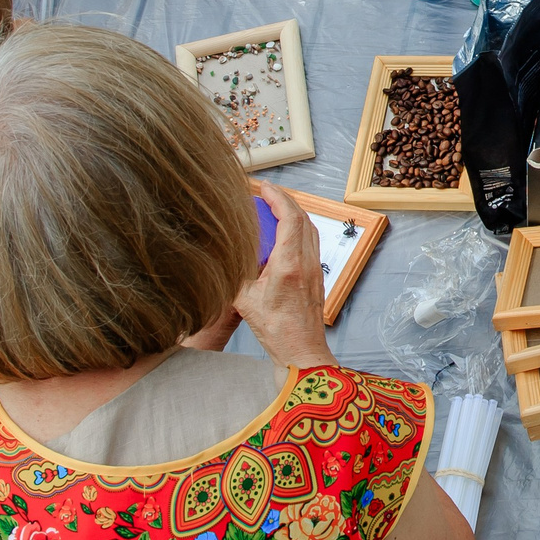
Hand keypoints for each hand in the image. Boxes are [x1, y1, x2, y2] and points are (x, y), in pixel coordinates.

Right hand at [227, 182, 336, 367]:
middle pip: (303, 218)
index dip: (277, 197)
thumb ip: (235, 273)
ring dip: (294, 213)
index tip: (265, 187)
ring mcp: (315, 269)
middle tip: (267, 192)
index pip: (289, 218)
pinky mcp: (317, 276)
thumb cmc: (276, 331)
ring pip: (310, 229)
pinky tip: (284, 234)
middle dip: (285, 200)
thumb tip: (222, 254)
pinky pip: (311, 242)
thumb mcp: (244, 301)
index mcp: (289, 265)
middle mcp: (307, 263)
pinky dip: (298, 229)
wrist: (301, 352)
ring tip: (274, 208)